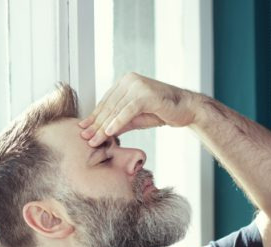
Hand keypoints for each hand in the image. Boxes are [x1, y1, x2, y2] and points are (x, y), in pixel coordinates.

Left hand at [79, 72, 197, 146]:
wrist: (187, 109)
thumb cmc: (162, 112)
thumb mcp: (135, 118)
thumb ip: (119, 122)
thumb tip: (101, 132)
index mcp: (125, 83)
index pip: (105, 102)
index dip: (94, 118)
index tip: (83, 131)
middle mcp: (129, 81)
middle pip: (108, 106)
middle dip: (96, 124)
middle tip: (85, 139)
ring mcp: (138, 86)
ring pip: (115, 109)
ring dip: (103, 126)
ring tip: (94, 140)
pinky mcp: (146, 94)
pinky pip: (128, 111)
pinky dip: (117, 122)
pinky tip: (108, 132)